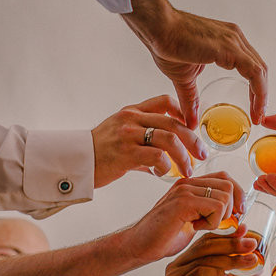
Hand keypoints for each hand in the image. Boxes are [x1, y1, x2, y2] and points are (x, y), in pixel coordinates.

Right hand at [92, 95, 207, 187]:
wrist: (73, 162)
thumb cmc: (97, 154)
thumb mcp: (119, 137)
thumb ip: (142, 143)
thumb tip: (161, 161)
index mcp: (131, 112)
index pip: (164, 101)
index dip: (183, 112)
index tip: (193, 127)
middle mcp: (131, 119)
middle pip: (173, 123)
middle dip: (193, 140)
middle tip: (203, 154)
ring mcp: (128, 134)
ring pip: (169, 139)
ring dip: (184, 156)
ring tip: (188, 170)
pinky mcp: (125, 153)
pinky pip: (156, 156)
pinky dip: (166, 166)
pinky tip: (164, 174)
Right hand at [119, 173, 247, 265]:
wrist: (139, 245)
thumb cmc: (165, 236)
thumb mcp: (195, 220)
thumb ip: (212, 212)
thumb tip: (240, 212)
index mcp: (190, 184)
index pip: (225, 178)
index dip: (237, 194)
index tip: (237, 213)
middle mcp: (187, 182)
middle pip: (228, 185)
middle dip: (231, 208)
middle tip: (217, 224)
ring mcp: (184, 190)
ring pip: (224, 197)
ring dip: (220, 217)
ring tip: (200, 226)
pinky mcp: (183, 201)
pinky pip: (216, 207)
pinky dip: (213, 222)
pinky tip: (195, 228)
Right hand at [122, 0, 267, 126]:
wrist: (157, 27)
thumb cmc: (167, 43)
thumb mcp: (183, 77)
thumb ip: (190, 98)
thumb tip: (189, 120)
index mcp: (228, 42)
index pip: (251, 67)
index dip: (256, 89)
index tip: (254, 109)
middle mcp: (235, 38)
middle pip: (259, 69)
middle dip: (261, 94)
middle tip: (258, 115)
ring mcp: (234, 41)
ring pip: (260, 71)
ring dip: (262, 96)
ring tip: (258, 115)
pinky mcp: (230, 48)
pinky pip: (254, 72)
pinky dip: (259, 91)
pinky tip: (255, 106)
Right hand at [150, 232, 256, 275]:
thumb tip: (256, 268)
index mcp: (185, 263)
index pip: (206, 242)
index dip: (227, 235)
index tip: (247, 231)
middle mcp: (177, 266)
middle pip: (206, 246)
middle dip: (232, 243)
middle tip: (253, 243)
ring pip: (205, 259)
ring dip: (231, 258)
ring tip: (251, 260)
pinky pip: (199, 275)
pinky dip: (216, 274)